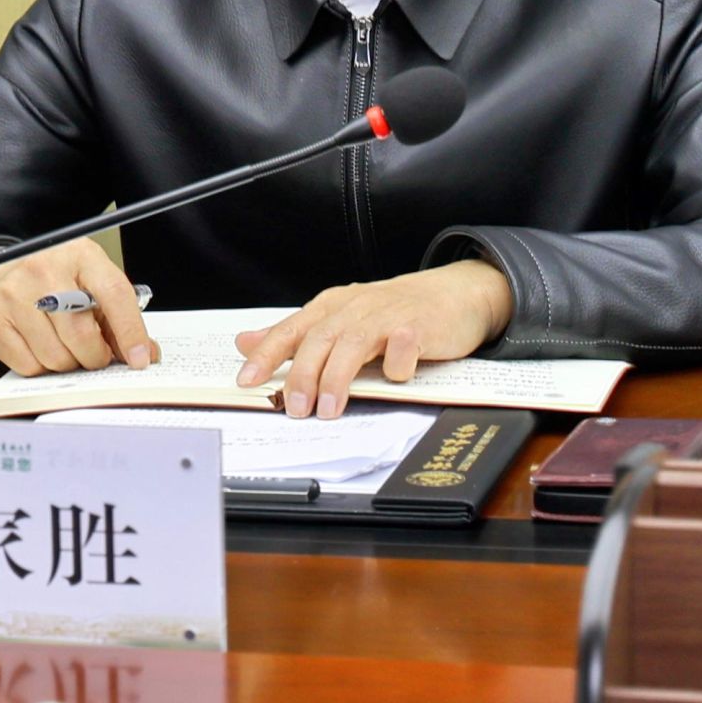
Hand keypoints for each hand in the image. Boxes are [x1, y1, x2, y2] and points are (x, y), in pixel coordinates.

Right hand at [0, 237, 157, 376]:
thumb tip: (145, 353)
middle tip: (95, 355)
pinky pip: (28, 366)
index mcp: (79, 255)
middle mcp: (44, 269)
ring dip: (67, 363)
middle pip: (81, 334)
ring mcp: (13, 293)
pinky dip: (40, 367)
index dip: (131, 331)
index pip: (114, 293)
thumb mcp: (88, 283)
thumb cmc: (49, 281)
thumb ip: (116, 317)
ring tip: (63, 345)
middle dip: (95, 357)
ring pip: (56, 357)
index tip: (140, 358)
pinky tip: (38, 346)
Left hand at [232, 259, 513, 418]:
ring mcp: (387, 315)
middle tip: (295, 409)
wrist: (455, 293)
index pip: (292, 330)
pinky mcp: (419, 325)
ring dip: (339, 377)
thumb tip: (246, 343)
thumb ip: (297, 334)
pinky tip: (393, 377)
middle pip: (320, 339)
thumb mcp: (340, 318)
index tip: (247, 383)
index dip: (267, 356)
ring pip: (354, 343)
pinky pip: (402, 345)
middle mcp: (356, 307)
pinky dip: (395, 362)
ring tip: (330, 409)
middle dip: (303, 374)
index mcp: (333, 307)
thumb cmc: (394, 312)